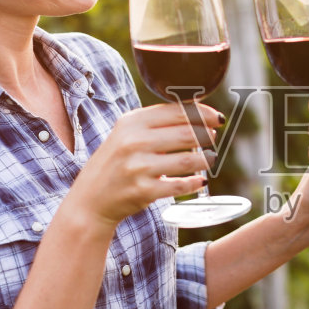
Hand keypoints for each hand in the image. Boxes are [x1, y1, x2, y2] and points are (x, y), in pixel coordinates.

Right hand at [68, 102, 222, 228]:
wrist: (92, 198)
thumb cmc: (116, 162)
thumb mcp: (127, 133)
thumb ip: (156, 122)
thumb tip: (198, 111)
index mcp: (131, 122)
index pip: (177, 111)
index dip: (202, 114)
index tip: (217, 118)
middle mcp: (134, 142)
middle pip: (186, 133)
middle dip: (207, 135)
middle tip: (214, 138)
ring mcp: (138, 167)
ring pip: (188, 159)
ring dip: (205, 159)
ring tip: (210, 158)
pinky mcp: (144, 191)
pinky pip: (180, 185)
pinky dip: (195, 182)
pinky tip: (201, 180)